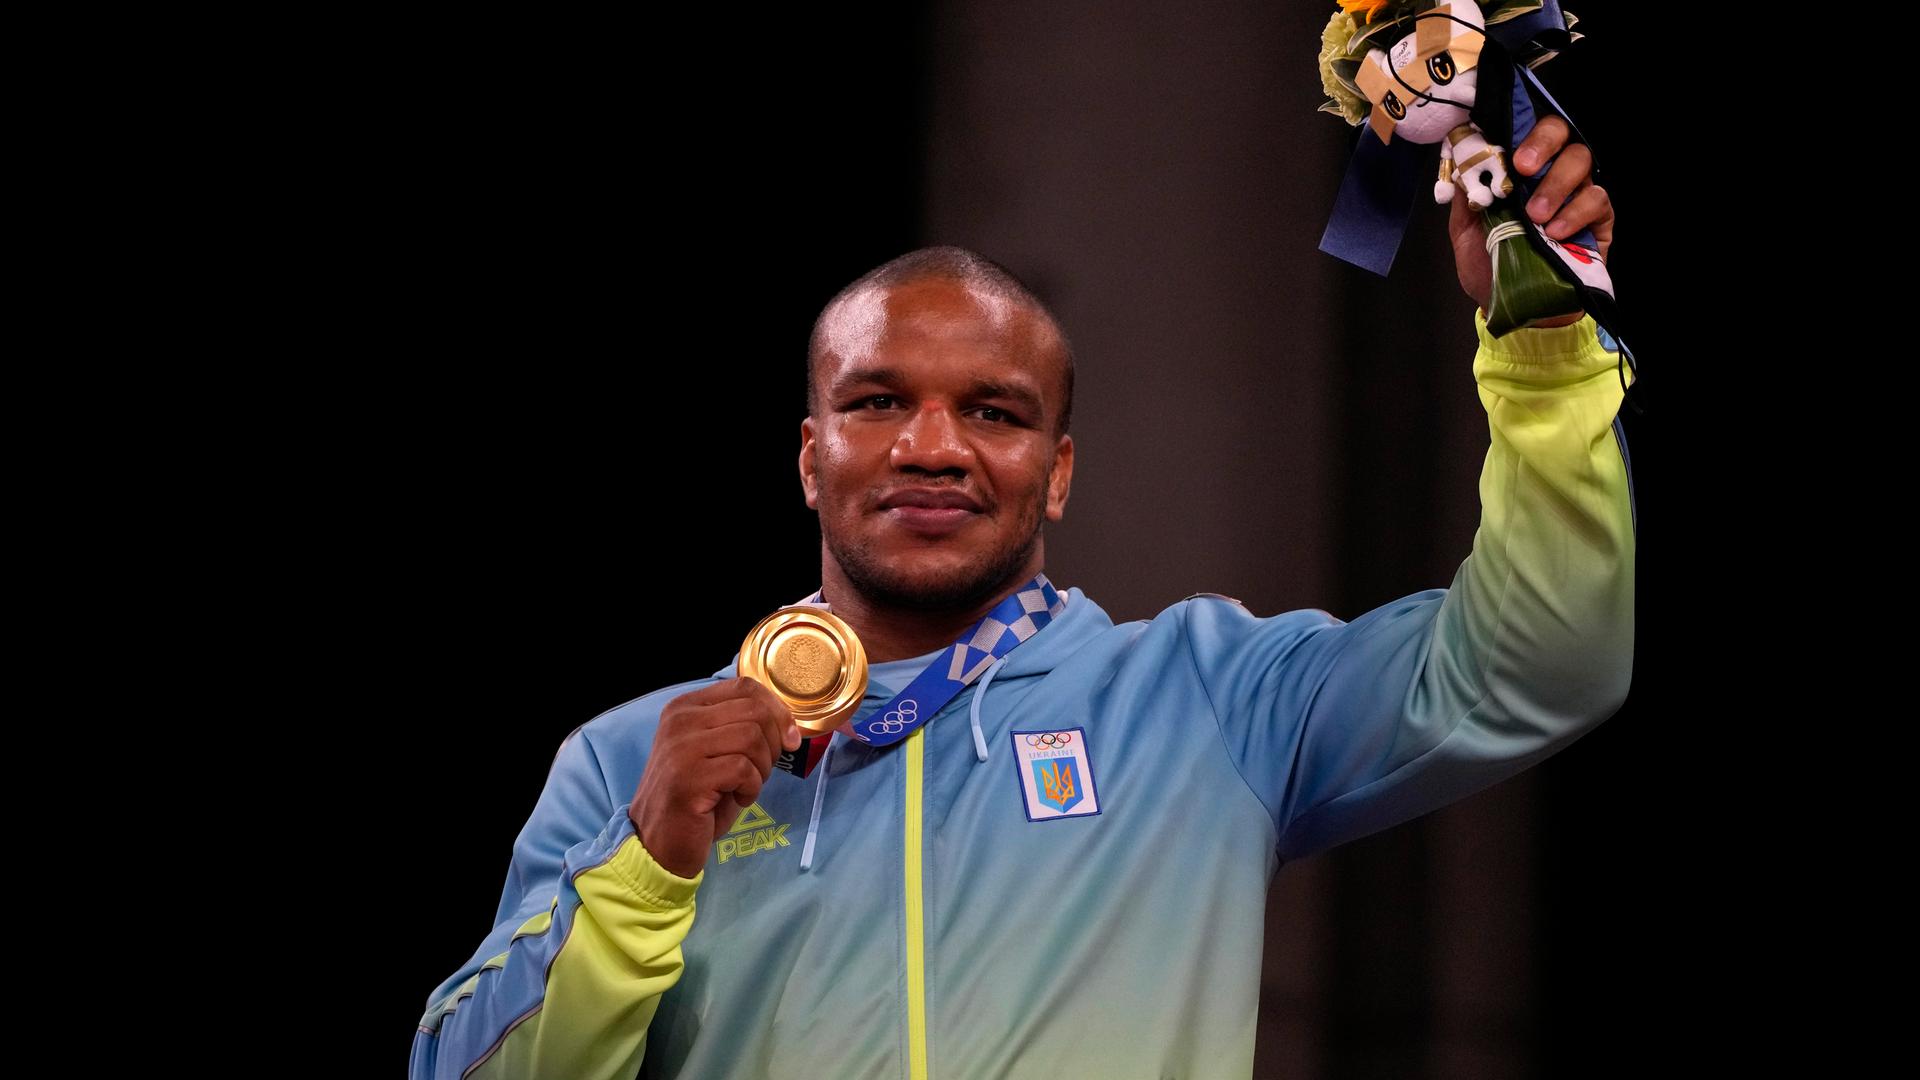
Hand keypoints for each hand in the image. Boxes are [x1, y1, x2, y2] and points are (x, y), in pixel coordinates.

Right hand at [627, 677, 802, 878]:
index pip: (745, 686)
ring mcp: (681, 747)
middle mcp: (680, 720)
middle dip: (773, 743)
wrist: (660, 844)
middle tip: (761, 770)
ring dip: (762, 768)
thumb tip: (789, 726)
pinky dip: (751, 788)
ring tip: (745, 786)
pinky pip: (743, 769)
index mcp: (686, 707)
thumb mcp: (719, 754)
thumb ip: (743, 728)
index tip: (789, 738)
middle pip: (754, 710)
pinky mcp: (688, 777)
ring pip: (751, 737)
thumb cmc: (698, 800)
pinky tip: (737, 799)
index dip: (777, 710)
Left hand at [1449, 115, 1613, 326]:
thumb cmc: (1493, 268)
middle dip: (1542, 142)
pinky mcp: (1599, 219)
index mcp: (1517, 172)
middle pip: (1560, 133)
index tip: (1501, 146)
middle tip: (1522, 167)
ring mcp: (1576, 193)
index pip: (1525, 131)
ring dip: (1556, 183)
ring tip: (1535, 215)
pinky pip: (1597, 199)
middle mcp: (1549, 174)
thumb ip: (1463, 201)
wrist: (1517, 310)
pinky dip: (1576, 212)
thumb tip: (1459, 168)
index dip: (1517, 127)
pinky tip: (1557, 231)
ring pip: (1580, 160)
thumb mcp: (1466, 235)